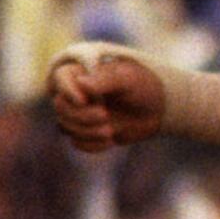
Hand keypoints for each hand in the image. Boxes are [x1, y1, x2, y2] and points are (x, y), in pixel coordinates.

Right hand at [46, 45, 164, 151]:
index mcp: (82, 73)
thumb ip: (105, 80)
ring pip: (65, 126)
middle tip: (105, 115)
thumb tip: (81, 83)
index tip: (84, 100)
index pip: (61, 77)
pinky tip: (110, 140)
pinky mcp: (88, 132)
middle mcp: (76, 94)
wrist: (158, 108)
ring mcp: (80, 114)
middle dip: (81, 115)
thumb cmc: (142, 87)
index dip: (68, 91)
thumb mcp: (128, 79)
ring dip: (85, 131)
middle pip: (61, 107)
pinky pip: (77, 142)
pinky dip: (90, 144)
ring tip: (110, 131)